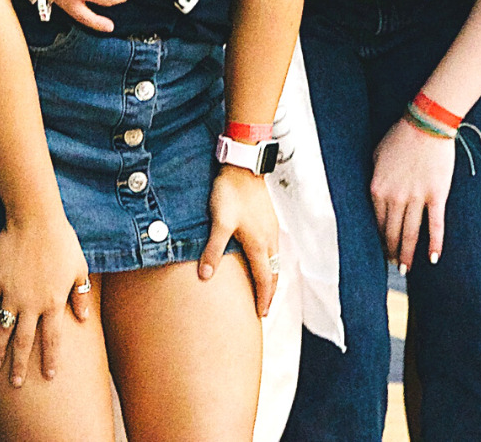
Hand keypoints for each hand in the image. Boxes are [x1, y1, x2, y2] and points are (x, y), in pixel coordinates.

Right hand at [0, 217, 91, 388]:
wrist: (35, 219)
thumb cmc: (62, 242)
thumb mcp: (79, 268)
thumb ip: (81, 295)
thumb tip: (84, 318)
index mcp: (54, 303)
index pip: (52, 340)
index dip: (50, 360)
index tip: (49, 377)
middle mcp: (31, 304)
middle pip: (24, 342)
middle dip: (20, 365)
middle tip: (15, 383)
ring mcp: (11, 294)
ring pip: (3, 330)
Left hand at [203, 165, 282, 316]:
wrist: (244, 166)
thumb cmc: (231, 192)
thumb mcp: (219, 222)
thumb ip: (213, 249)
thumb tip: (205, 276)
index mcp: (259, 244)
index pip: (264, 280)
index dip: (263, 299)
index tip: (261, 314)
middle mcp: (269, 239)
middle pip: (273, 273)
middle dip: (270, 293)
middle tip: (265, 309)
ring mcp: (271, 228)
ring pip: (275, 261)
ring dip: (271, 278)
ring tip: (265, 289)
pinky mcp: (269, 219)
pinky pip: (274, 248)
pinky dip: (270, 262)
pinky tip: (262, 259)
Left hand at [370, 114, 455, 272]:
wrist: (426, 123)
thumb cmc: (400, 136)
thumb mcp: (376, 156)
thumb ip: (375, 179)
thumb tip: (375, 197)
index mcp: (377, 188)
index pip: (377, 221)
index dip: (380, 238)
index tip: (382, 249)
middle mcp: (394, 197)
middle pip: (392, 232)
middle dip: (392, 251)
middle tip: (394, 266)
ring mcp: (416, 198)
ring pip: (410, 233)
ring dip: (407, 254)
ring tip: (405, 270)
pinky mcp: (436, 196)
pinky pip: (435, 225)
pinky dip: (434, 244)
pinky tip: (433, 259)